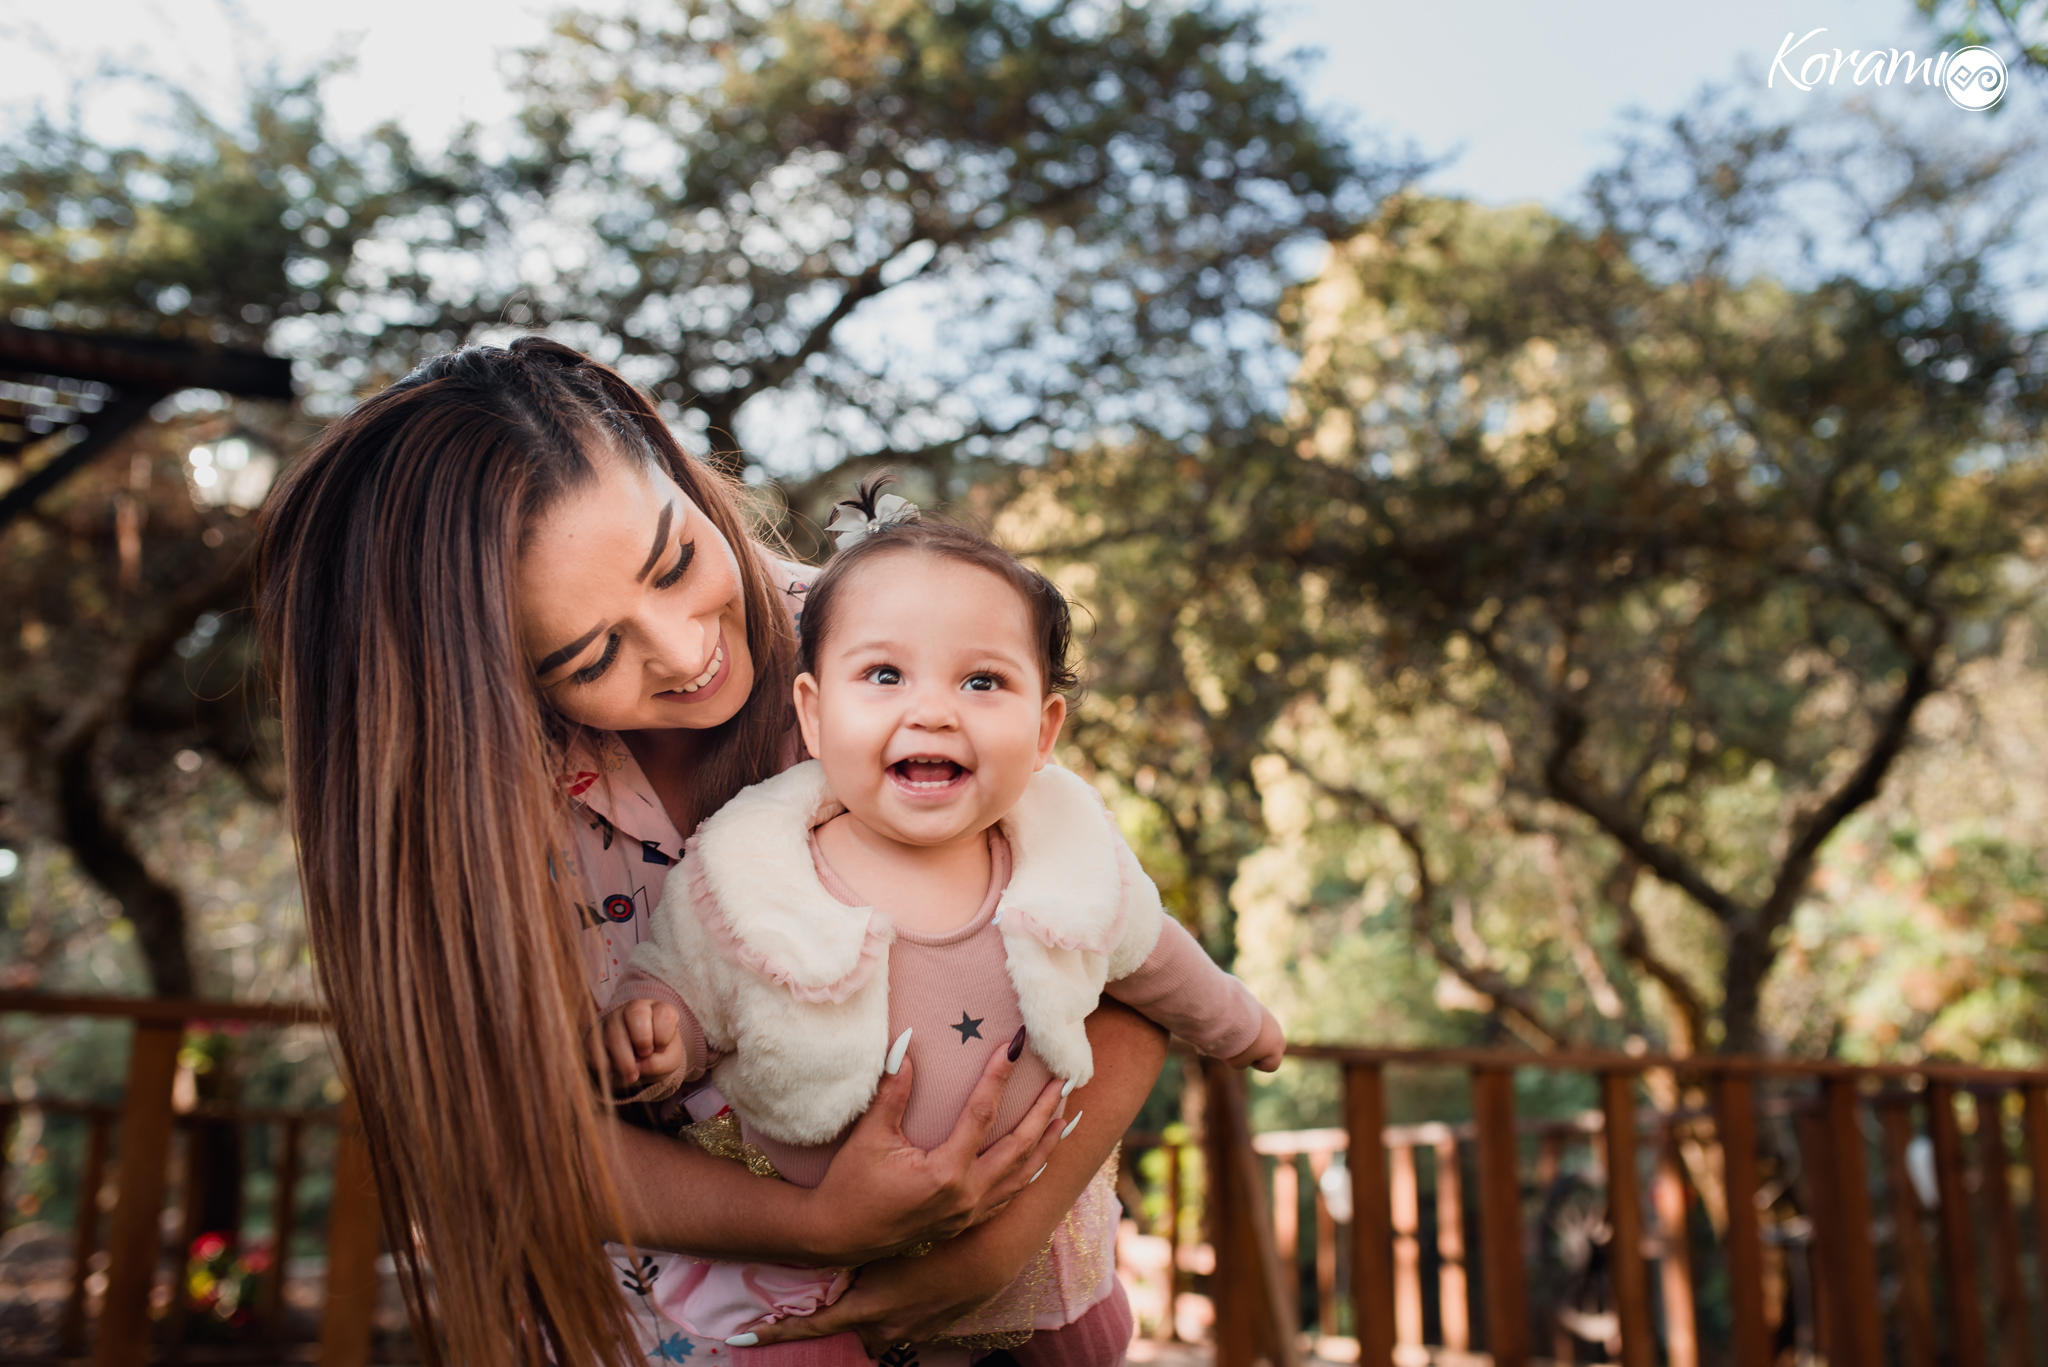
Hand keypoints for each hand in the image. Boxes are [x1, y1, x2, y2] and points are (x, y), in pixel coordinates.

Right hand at [587, 998, 684, 1087]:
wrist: (634, 1065)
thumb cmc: (656, 1057)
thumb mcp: (667, 1061)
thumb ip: (659, 1063)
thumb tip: (638, 1066)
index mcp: (657, 1010)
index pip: (664, 1014)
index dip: (664, 1036)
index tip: (660, 1048)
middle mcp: (634, 1009)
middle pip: (636, 1013)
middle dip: (642, 1039)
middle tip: (645, 1055)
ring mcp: (611, 1020)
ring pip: (614, 1032)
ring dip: (624, 1060)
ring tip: (632, 1077)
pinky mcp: (594, 1035)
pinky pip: (595, 1047)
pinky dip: (605, 1063)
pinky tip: (613, 1072)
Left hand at [737, 1248, 1008, 1354]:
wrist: (986, 1258)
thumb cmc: (936, 1244)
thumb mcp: (888, 1241)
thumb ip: (853, 1236)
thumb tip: (815, 1214)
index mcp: (865, 1308)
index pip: (811, 1326)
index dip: (776, 1333)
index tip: (740, 1337)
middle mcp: (882, 1328)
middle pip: (841, 1332)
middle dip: (823, 1325)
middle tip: (795, 1315)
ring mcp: (908, 1332)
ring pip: (875, 1332)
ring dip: (865, 1318)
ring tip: (858, 1298)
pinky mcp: (930, 1327)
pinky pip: (903, 1325)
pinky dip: (894, 1313)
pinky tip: (901, 1293)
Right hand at [799, 1035, 1066, 1264]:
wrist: (837, 1237)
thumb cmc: (849, 1186)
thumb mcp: (869, 1137)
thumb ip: (892, 1092)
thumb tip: (905, 1045)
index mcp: (946, 1173)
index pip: (982, 1114)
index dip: (999, 1076)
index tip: (1016, 1046)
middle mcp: (967, 1196)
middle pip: (1020, 1146)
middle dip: (1045, 1110)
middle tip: (1065, 1079)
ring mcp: (970, 1213)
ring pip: (1023, 1174)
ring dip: (1046, 1142)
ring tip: (1066, 1113)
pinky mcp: (966, 1222)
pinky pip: (1010, 1194)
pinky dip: (1031, 1171)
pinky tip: (1041, 1157)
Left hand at [1228, 1007, 1285, 1071]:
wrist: (1231, 1012)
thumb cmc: (1236, 1041)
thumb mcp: (1236, 1062)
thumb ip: (1243, 1063)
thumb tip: (1244, 1052)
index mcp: (1277, 1049)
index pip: (1271, 1066)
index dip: (1255, 1065)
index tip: (1244, 1056)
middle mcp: (1278, 1034)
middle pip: (1271, 1049)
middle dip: (1257, 1050)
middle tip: (1241, 1046)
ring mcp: (1271, 1019)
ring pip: (1263, 1034)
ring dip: (1251, 1035)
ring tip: (1236, 1032)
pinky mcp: (1261, 1008)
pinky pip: (1256, 1022)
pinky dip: (1247, 1024)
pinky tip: (1235, 1021)